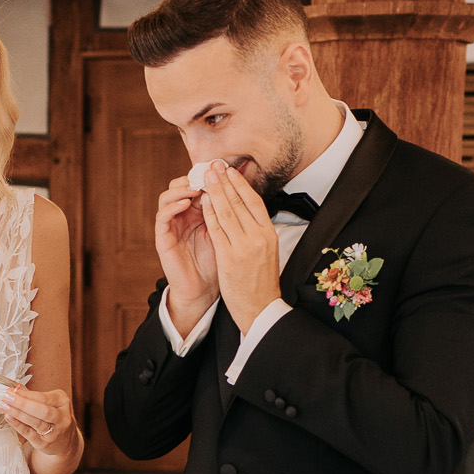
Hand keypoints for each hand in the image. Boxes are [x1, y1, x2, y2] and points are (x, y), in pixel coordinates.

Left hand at [0, 385, 76, 455]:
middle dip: (21, 403)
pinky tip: (9, 417)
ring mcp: (55, 432)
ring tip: (3, 406)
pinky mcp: (45, 443)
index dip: (25, 394)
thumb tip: (13, 393)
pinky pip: (30, 433)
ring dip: (17, 413)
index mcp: (63, 402)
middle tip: (5, 397)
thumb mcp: (51, 404)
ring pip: (35, 422)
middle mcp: (62, 417)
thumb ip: (34, 399)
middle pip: (42, 410)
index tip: (10, 390)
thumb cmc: (54, 418)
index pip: (42, 397)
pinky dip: (18, 425)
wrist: (66, 441)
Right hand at [153, 174, 219, 335]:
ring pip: (169, 195)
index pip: (201, 184)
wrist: (205, 291)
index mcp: (200, 211)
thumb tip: (247, 184)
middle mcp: (183, 215)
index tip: (224, 166)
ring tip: (197, 185)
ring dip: (182, 187)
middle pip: (183, 184)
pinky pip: (162, 215)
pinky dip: (172, 206)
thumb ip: (231, 211)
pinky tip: (186, 203)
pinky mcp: (163, 237)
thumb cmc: (219, 264)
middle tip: (209, 170)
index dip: (211, 175)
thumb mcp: (229, 233)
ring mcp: (172, 225)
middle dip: (197, 176)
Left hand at [196, 162, 280, 330]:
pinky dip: (210, 213)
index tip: (230, 171)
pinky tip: (203, 202)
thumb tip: (248, 212)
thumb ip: (257, 232)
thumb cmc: (261, 281)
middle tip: (214, 166)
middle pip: (240, 202)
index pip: (254, 202)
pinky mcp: (229, 257)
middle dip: (225, 182)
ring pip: (227, 212)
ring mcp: (244, 246)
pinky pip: (217, 229)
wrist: (260, 308)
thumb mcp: (266, 252)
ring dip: (215, 192)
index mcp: (269, 234)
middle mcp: (258, 237)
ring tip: (206, 177)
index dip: (240, 184)